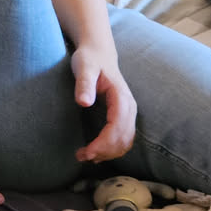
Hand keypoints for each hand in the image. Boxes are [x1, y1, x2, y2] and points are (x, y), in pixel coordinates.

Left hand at [71, 43, 136, 163]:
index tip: (87, 152)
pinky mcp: (124, 117)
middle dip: (104, 152)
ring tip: (85, 156)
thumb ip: (84, 83)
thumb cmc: (89, 59)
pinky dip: (112, 150)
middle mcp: (129, 107)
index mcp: (121, 97)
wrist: (98, 54)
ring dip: (108, 153)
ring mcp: (129, 113)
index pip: (117, 127)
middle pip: (123, 138)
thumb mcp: (83, 67)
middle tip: (81, 156)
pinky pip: (124, 139)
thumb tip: (84, 102)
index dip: (103, 144)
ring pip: (126, 142)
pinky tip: (96, 152)